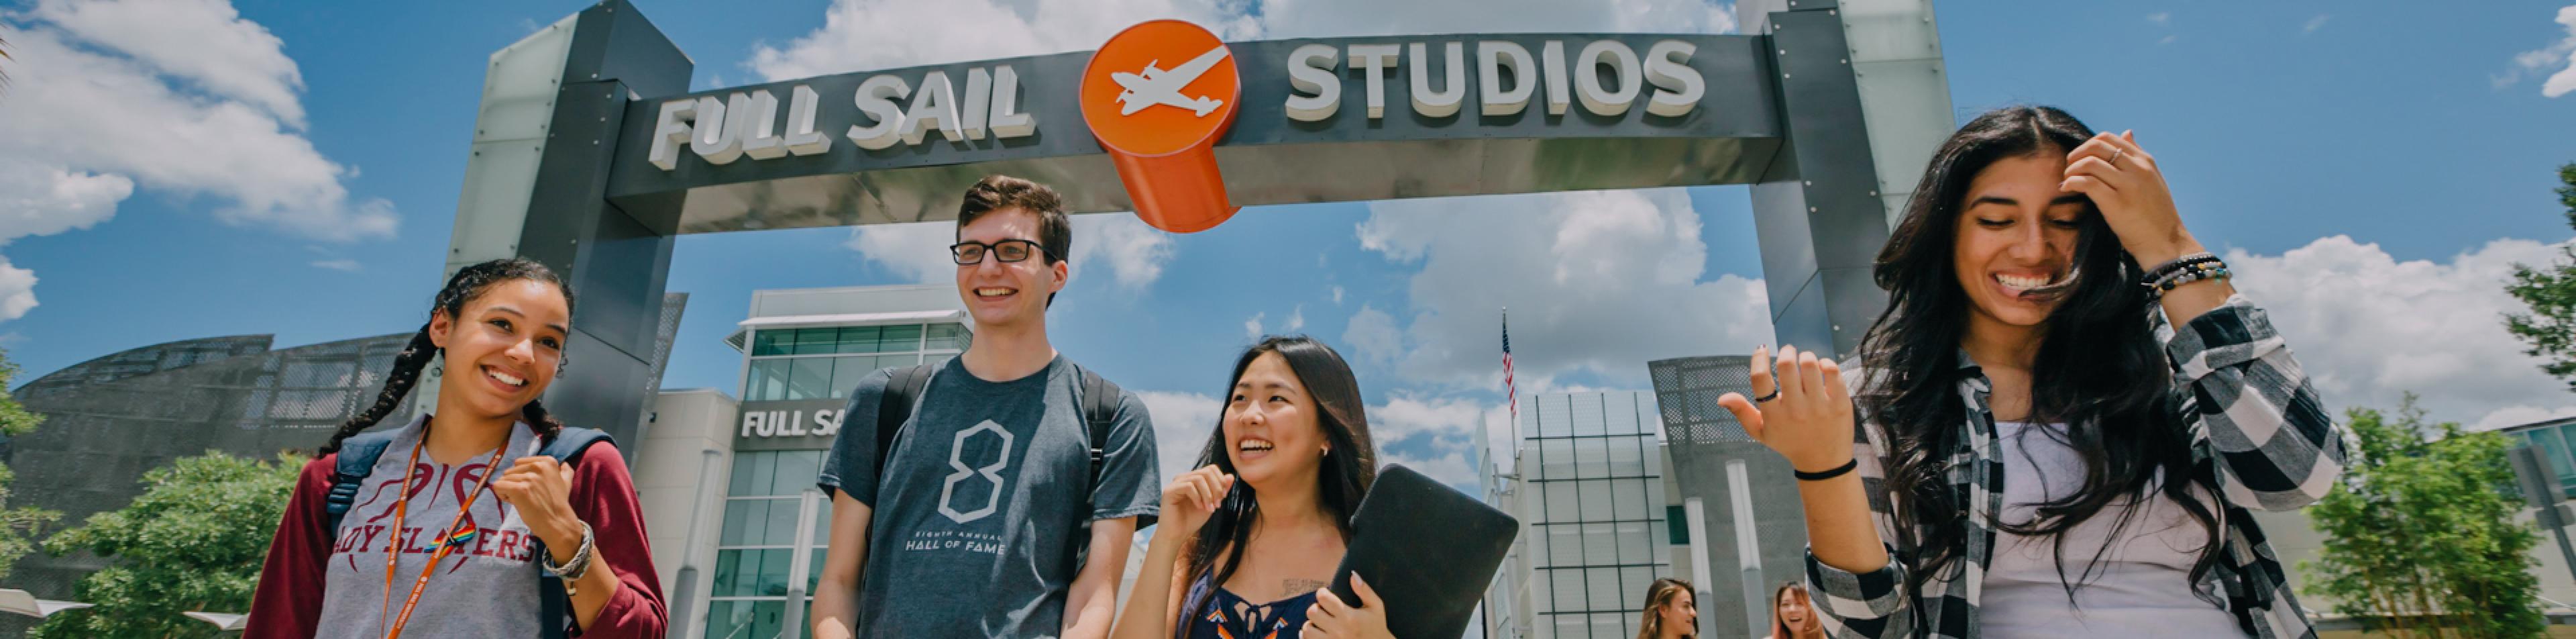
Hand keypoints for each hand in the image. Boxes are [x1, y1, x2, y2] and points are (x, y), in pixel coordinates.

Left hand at [492, 456, 580, 549]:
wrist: (558, 522)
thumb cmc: (559, 505)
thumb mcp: (566, 484)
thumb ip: (565, 472)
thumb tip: (565, 464)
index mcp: (548, 461)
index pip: (519, 463)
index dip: (522, 477)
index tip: (533, 488)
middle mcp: (538, 466)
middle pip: (510, 471)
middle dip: (515, 484)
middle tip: (529, 496)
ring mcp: (528, 477)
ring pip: (503, 479)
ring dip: (509, 491)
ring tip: (523, 501)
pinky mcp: (519, 489)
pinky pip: (498, 486)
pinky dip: (502, 496)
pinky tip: (515, 503)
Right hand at [1159, 465, 1234, 536]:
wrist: (1177, 535)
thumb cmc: (1192, 520)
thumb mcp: (1211, 503)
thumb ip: (1220, 490)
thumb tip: (1231, 476)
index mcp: (1193, 479)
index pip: (1211, 469)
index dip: (1220, 481)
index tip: (1223, 497)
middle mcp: (1183, 478)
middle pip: (1206, 472)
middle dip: (1216, 488)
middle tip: (1217, 504)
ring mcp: (1175, 483)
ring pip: (1198, 478)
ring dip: (1208, 495)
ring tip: (1209, 508)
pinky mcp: (1169, 491)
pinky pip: (1188, 486)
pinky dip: (1198, 497)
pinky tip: (1199, 507)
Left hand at [1304, 573, 1392, 638]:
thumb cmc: (1376, 625)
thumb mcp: (1376, 607)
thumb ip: (1365, 590)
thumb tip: (1352, 574)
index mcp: (1349, 617)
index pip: (1323, 599)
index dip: (1322, 593)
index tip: (1326, 594)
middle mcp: (1339, 630)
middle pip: (1312, 612)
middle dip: (1316, 608)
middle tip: (1324, 609)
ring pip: (1307, 629)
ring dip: (1311, 623)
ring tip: (1320, 622)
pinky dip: (1309, 636)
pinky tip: (1318, 632)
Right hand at [1716, 345, 1855, 472]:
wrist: (1823, 463)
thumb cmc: (1789, 443)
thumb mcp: (1761, 432)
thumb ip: (1741, 412)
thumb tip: (1721, 397)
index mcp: (1773, 415)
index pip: (1760, 379)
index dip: (1758, 358)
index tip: (1761, 349)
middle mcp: (1795, 410)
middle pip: (1786, 365)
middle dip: (1785, 352)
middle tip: (1787, 353)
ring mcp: (1820, 406)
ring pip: (1810, 364)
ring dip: (1805, 356)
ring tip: (1804, 362)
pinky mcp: (1840, 404)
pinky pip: (1832, 371)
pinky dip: (1825, 364)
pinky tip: (1821, 369)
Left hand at [2060, 130, 2201, 265]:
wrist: (2165, 242)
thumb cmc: (2155, 214)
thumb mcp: (2152, 178)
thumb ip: (2137, 156)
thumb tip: (2127, 132)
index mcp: (2145, 161)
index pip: (2109, 138)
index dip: (2087, 145)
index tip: (2080, 158)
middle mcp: (2138, 169)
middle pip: (2096, 146)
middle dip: (2076, 154)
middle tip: (2069, 168)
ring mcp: (2128, 185)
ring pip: (2090, 163)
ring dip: (2072, 169)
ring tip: (2068, 180)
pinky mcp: (2117, 203)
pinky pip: (2087, 183)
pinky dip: (2072, 182)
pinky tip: (2067, 188)